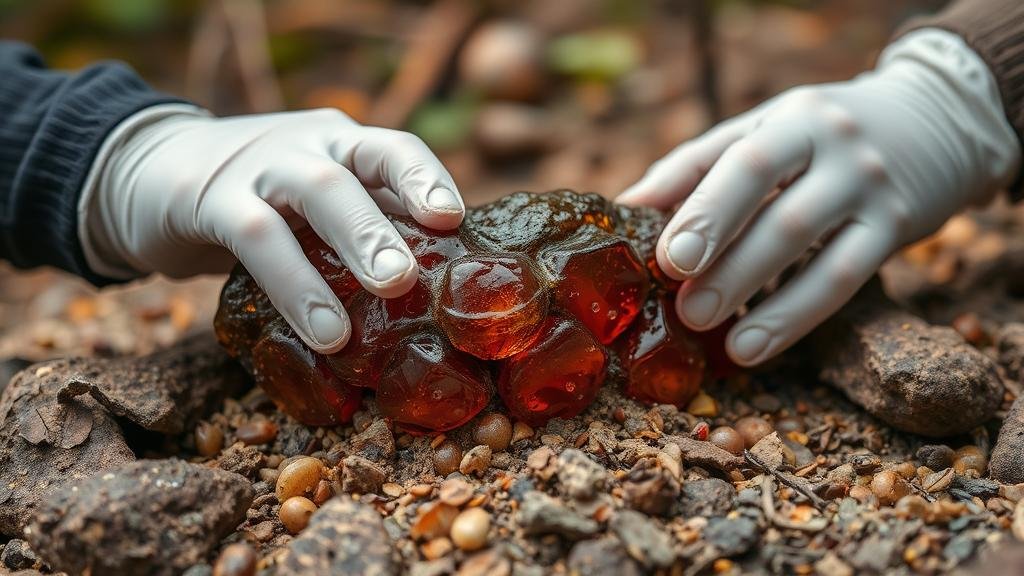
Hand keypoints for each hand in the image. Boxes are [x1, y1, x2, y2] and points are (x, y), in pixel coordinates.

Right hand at [84, 107, 463, 352]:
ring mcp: (258, 166)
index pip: (393, 149)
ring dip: (348, 247)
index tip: (454, 220)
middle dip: (385, 224)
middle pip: (355, 171)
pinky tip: (321, 330)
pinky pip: (254, 236)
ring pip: (309, 195)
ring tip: (373, 306)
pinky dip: (292, 284)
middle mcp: (306, 146)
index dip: (426, 180)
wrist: (148, 170)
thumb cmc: (259, 197)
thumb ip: (365, 224)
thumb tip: (441, 284)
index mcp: (341, 145)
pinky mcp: (207, 198)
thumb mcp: (314, 202)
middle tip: (409, 277)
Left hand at [617, 29, 1019, 365]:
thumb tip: (625, 206)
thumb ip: (697, 165)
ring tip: (714, 333)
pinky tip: (754, 346)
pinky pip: (844, 279)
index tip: (667, 259)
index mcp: (792, 120)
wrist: (933, 119)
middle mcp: (836, 150)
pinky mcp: (895, 229)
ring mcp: (870, 189)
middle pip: (779, 212)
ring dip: (758, 297)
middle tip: (685, 307)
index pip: (745, 165)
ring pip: (812, 250)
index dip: (705, 213)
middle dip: (728, 264)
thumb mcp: (763, 128)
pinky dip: (795, 315)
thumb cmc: (819, 133)